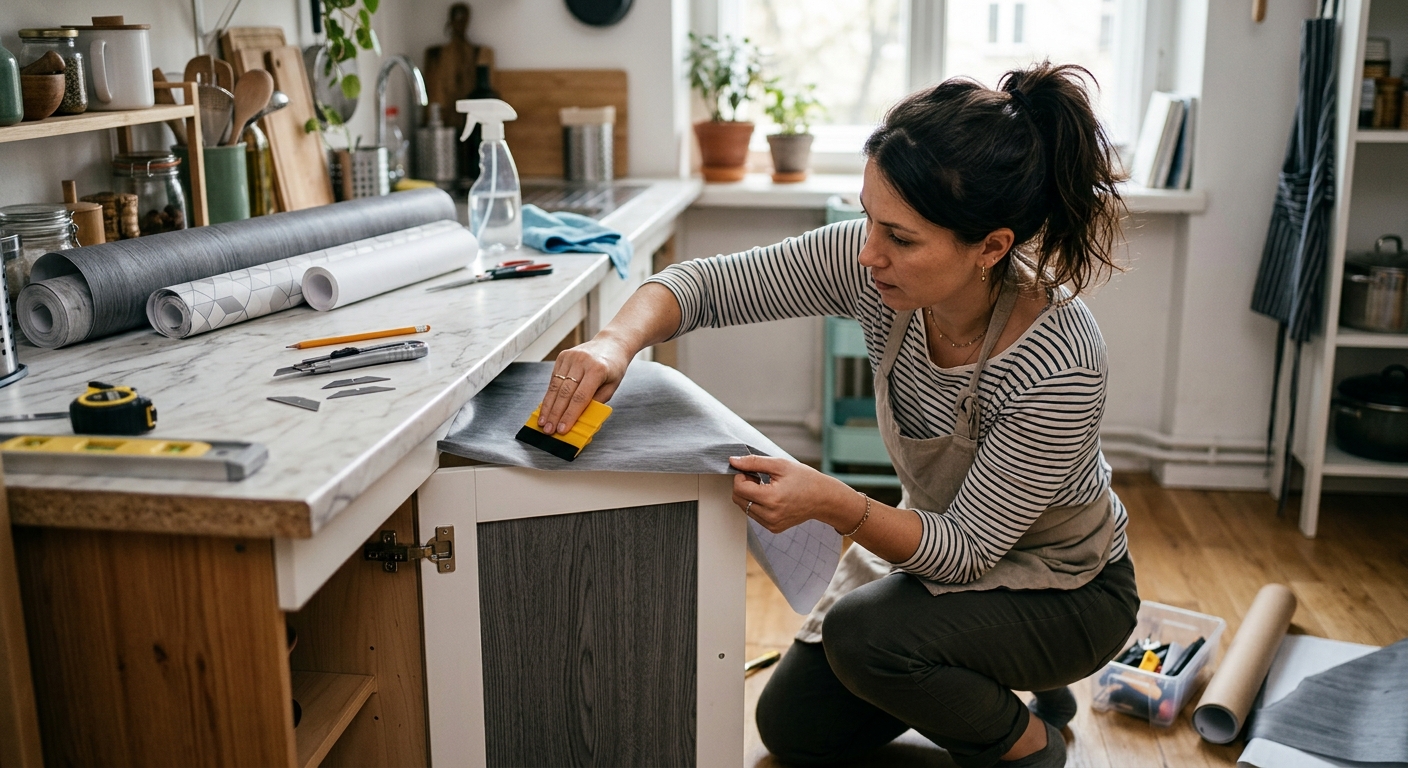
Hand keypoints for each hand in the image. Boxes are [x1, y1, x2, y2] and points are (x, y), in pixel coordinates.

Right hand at [538, 337, 631, 434]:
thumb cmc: (614, 368)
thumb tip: (578, 419)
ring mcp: (570, 357)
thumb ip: (596, 402)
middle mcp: (582, 361)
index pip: (580, 397)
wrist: (612, 344)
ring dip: (548, 406)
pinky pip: (553, 378)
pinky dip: (549, 394)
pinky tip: (546, 407)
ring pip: (555, 386)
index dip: (569, 415)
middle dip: (555, 414)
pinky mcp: (562, 356)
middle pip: (565, 393)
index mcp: (597, 369)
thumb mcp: (611, 387)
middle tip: (549, 430)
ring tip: (544, 422)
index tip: (562, 429)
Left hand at [728, 454, 861, 533]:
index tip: (752, 471)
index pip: (739, 488)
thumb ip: (754, 462)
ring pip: (744, 508)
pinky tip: (771, 497)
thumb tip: (733, 461)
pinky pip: (754, 515)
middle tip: (758, 477)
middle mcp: (769, 515)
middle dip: (743, 485)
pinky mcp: (773, 528)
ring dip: (749, 495)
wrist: (823, 498)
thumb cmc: (805, 479)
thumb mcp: (780, 465)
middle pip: (738, 499)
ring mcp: (771, 524)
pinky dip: (756, 505)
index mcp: (770, 498)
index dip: (741, 476)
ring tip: (766, 487)